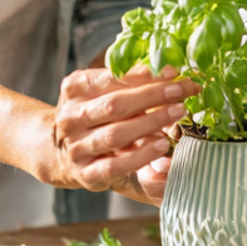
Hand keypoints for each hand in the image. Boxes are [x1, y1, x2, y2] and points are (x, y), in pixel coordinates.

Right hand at [50, 63, 198, 204]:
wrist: (65, 153)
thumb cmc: (95, 114)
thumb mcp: (104, 92)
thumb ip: (129, 82)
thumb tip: (167, 71)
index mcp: (74, 89)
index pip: (110, 78)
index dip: (142, 75)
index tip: (172, 72)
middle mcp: (70, 118)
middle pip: (114, 105)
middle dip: (152, 96)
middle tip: (180, 91)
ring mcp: (76, 147)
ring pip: (115, 135)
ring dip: (150, 123)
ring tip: (177, 113)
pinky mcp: (86, 174)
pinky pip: (115, 166)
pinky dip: (141, 156)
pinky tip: (162, 145)